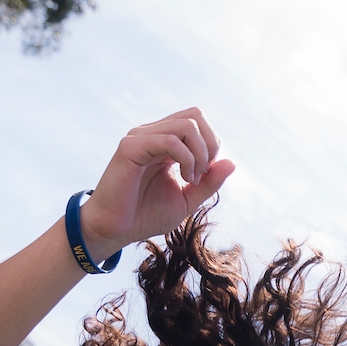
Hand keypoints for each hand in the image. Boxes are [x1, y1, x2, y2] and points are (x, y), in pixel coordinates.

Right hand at [76, 108, 235, 251]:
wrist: (115, 230)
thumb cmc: (146, 215)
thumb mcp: (188, 199)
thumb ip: (209, 182)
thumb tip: (232, 162)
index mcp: (165, 142)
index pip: (198, 121)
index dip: (212, 145)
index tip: (204, 175)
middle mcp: (152, 134)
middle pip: (195, 115)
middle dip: (209, 145)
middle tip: (201, 174)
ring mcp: (140, 137)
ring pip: (187, 125)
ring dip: (199, 154)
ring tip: (191, 179)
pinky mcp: (130, 147)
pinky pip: (170, 141)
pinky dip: (186, 159)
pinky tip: (183, 179)